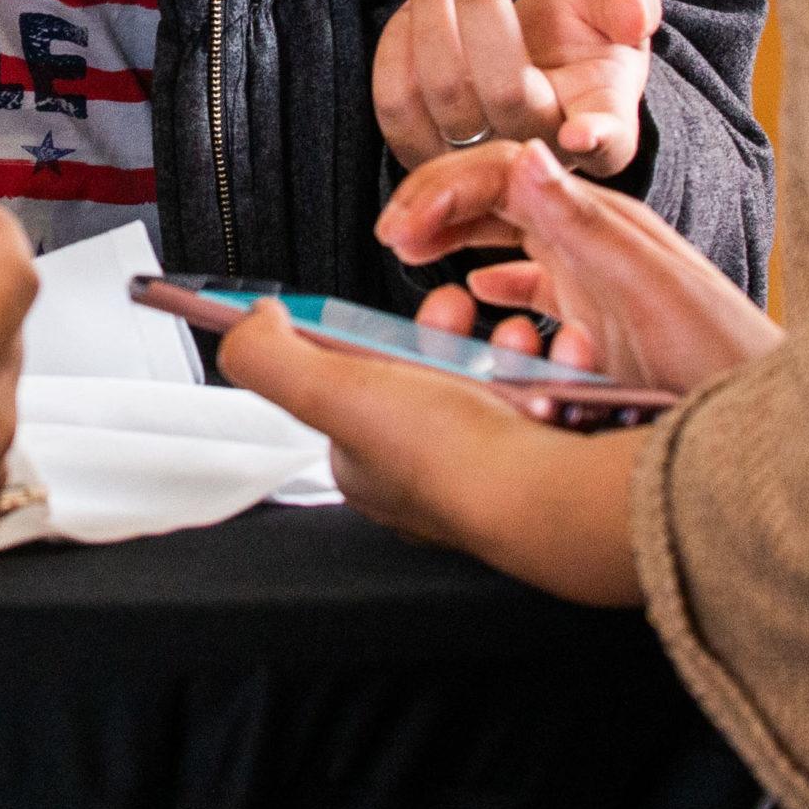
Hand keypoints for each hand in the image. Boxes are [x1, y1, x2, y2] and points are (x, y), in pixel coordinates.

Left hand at [217, 304, 644, 607]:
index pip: (350, 388)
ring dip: (505, 346)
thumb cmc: (444, 457)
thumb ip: (268, 356)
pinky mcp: (549, 461)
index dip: (367, 342)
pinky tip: (561, 359)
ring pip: (494, 382)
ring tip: (515, 337)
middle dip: (446, 335)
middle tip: (458, 316)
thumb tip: (248, 324)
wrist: (550, 492)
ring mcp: (492, 469)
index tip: (389, 319)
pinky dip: (559, 367)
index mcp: (367, 465)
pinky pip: (553, 395)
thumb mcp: (323, 391)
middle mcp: (427, 474)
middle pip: (425, 375)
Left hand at [373, 0, 660, 178]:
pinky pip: (396, 106)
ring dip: (428, 11)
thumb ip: (626, 4)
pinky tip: (415, 4)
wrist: (534, 58)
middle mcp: (539, 153)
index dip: (596, 138)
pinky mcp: (425, 153)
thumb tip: (637, 16)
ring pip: (440, 94)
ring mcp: (479, 161)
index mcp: (604, 125)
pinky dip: (396, 44)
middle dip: (477, 2)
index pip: (607, 140)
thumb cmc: (581, 32)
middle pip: (502, 89)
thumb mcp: (613, 7)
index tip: (582, 131)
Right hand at [382, 139, 781, 396]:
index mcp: (603, 222)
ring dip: (458, 239)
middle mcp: (598, 240)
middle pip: (498, 196)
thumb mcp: (650, 292)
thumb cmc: (728, 366)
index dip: (441, 192)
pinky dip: (495, 281)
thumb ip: (584, 224)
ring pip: (510, 237)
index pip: (501, 175)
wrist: (787, 431)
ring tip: (418, 259)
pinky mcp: (605, 318)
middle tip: (392, 238)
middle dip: (436, 207)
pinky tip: (479, 295)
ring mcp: (601, 278)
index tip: (397, 231)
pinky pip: (534, 284)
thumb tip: (523, 153)